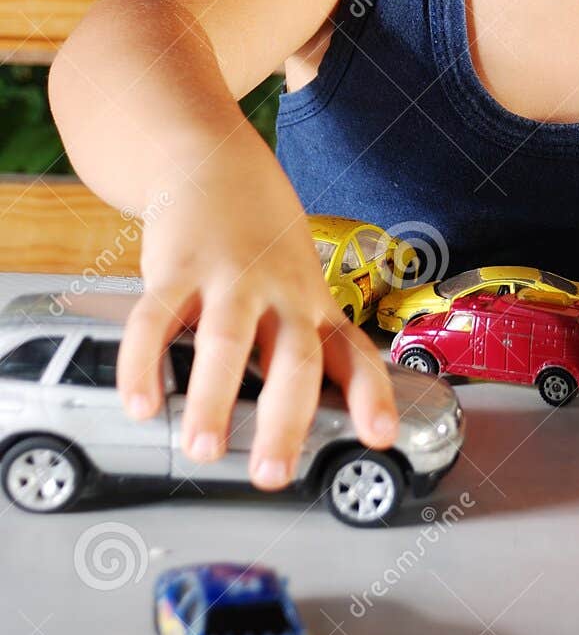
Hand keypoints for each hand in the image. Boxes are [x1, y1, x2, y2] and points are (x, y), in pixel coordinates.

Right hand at [116, 149, 397, 490]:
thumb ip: (298, 343)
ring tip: (203, 449)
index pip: (354, 352)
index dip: (371, 395)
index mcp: (313, 304)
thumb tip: (297, 420)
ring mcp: (229, 277)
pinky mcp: (177, 265)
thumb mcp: (298, 283)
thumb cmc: (261, 237)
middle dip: (285, 421)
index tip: (381, 436)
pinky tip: (141, 402)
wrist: (214, 160)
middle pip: (293, 359)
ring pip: (227, 342)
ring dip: (214, 400)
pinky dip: (145, 364)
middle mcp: (279, 292)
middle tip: (272, 474)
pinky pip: (157, 319)